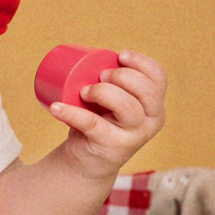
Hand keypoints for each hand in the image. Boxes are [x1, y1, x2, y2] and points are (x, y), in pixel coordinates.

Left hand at [49, 50, 166, 180]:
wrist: (85, 162)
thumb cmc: (98, 122)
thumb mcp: (112, 102)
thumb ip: (110, 81)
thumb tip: (85, 52)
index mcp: (154, 106)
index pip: (159, 79)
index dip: (142, 63)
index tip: (120, 55)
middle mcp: (151, 122)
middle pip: (147, 92)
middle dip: (123, 76)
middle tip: (100, 75)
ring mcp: (134, 136)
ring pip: (128, 108)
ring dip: (103, 92)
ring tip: (83, 91)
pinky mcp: (112, 148)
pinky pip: (93, 125)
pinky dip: (71, 113)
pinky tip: (55, 107)